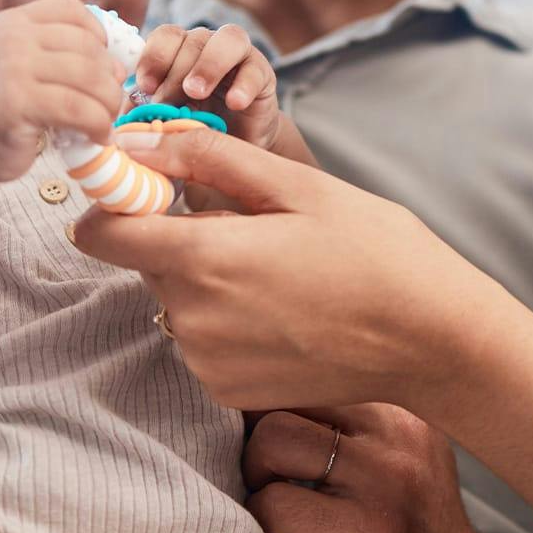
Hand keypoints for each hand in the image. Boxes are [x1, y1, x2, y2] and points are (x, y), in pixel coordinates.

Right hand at [0, 0, 123, 182]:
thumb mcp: (19, 63)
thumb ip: (57, 53)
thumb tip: (120, 64)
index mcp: (14, 21)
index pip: (74, 12)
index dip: (100, 38)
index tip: (104, 67)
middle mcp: (11, 37)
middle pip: (89, 49)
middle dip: (110, 80)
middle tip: (112, 105)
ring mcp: (11, 67)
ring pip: (89, 78)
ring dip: (108, 105)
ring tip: (106, 124)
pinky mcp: (14, 102)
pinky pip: (76, 108)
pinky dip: (97, 124)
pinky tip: (98, 136)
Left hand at [69, 128, 501, 411]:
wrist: (429, 338)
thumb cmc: (373, 248)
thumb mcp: (295, 185)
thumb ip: (206, 158)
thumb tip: (137, 141)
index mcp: (204, 258)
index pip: (102, 232)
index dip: (116, 202)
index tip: (149, 186)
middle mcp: (192, 319)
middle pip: (146, 260)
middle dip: (180, 234)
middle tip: (252, 224)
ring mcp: (207, 362)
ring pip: (175, 298)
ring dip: (205, 277)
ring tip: (278, 268)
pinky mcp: (227, 392)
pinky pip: (200, 339)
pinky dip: (225, 318)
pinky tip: (282, 307)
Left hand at [132, 24, 280, 149]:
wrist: (238, 149)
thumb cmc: (195, 130)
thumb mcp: (165, 122)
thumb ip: (145, 114)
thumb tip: (122, 118)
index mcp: (180, 52)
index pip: (165, 35)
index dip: (153, 56)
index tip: (144, 87)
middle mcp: (208, 46)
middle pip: (192, 39)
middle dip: (175, 73)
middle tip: (166, 104)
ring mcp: (238, 56)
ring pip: (227, 39)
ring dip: (208, 65)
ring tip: (195, 93)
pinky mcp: (262, 74)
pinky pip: (254, 69)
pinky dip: (243, 85)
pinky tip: (234, 104)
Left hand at [245, 403, 509, 532]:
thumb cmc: (411, 519)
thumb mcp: (397, 451)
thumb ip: (351, 417)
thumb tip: (270, 386)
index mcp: (402, 404)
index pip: (316, 366)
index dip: (276, 390)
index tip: (261, 417)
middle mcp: (398, 430)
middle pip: (292, 391)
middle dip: (257, 425)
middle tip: (262, 462)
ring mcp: (385, 478)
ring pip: (278, 438)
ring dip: (255, 467)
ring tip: (268, 490)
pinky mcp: (366, 530)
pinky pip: (278, 504)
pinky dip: (260, 516)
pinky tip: (277, 529)